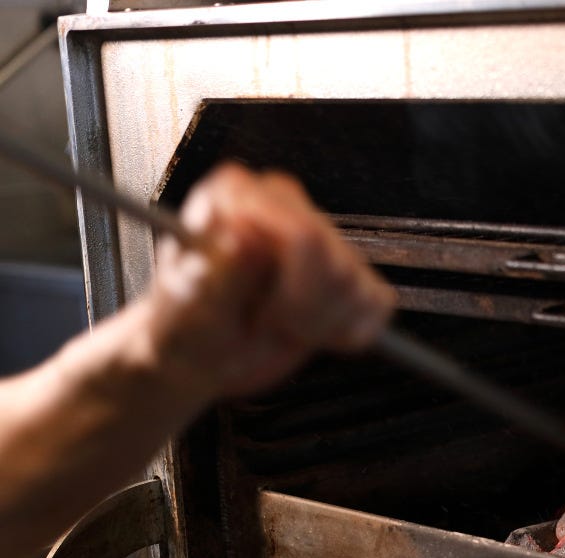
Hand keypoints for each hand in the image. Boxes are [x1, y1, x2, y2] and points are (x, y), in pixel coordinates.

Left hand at [146, 163, 395, 398]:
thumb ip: (216, 273)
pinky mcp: (349, 271)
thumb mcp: (188, 309)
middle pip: (336, 262)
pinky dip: (347, 332)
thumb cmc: (185, 326)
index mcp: (237, 195)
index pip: (303, 233)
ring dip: (319, 325)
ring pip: (356, 285)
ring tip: (279, 326)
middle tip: (266, 324)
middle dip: (305, 312)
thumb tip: (242, 238)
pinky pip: (377, 303)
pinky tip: (310, 329)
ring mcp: (321, 235)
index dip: (290, 290)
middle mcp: (283, 204)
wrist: (199, 352)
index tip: (259, 316)